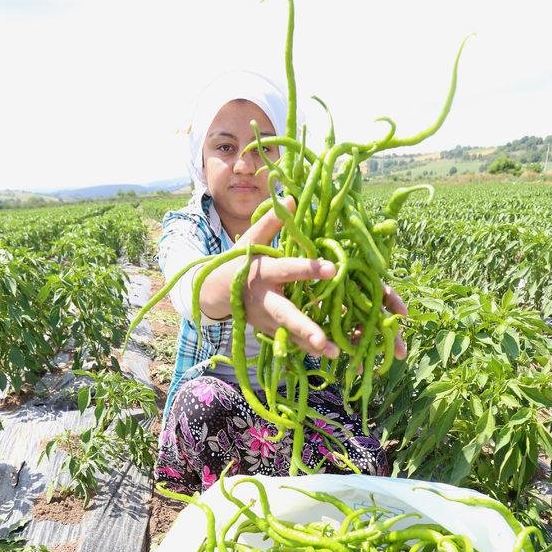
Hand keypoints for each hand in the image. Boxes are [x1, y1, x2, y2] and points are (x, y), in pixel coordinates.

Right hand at [200, 198, 407, 359]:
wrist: (215, 292)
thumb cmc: (239, 261)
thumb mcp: (251, 240)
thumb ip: (273, 223)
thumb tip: (294, 198)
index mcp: (263, 274)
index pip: (288, 270)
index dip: (310, 269)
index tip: (334, 268)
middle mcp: (265, 300)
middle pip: (286, 315)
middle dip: (305, 328)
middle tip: (323, 340)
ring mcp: (267, 320)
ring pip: (291, 336)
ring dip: (311, 346)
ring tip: (335, 353)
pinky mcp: (270, 331)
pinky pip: (292, 342)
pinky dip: (309, 349)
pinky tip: (332, 353)